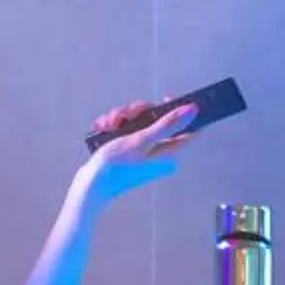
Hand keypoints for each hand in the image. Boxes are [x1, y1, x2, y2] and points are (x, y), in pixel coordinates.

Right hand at [79, 100, 196, 204]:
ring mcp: (146, 151)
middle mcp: (161, 151)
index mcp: (170, 152)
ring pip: (141, 122)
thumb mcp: (142, 140)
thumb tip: (193, 110)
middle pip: (159, 119)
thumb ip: (168, 124)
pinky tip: (104, 129)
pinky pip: (129, 130)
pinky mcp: (132, 151)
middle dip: (138, 112)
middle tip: (124, 115)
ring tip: (109, 125)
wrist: (91, 185)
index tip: (165, 99)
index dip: (182, 111)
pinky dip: (116, 126)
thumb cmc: (116, 166)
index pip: (191, 128)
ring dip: (122, 118)